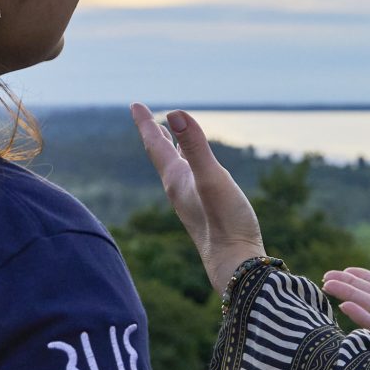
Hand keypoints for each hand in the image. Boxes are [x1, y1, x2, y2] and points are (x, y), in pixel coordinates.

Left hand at [130, 104, 266, 294]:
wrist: (235, 264)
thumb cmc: (225, 222)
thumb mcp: (212, 178)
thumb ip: (195, 146)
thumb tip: (174, 114)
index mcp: (176, 179)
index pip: (156, 145)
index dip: (145, 123)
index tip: (134, 104)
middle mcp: (178, 189)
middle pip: (161, 155)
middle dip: (154, 134)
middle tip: (147, 117)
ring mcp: (190, 201)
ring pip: (175, 167)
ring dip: (169, 148)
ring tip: (167, 136)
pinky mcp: (203, 211)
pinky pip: (190, 178)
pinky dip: (187, 163)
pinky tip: (195, 168)